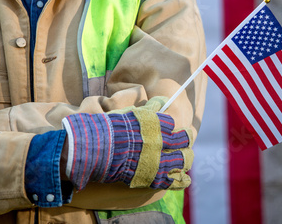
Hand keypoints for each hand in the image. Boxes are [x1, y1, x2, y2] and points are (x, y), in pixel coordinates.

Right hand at [61, 97, 192, 190]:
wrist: (95, 149)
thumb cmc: (108, 129)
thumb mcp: (128, 113)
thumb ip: (147, 109)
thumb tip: (161, 101)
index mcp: (154, 123)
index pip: (171, 122)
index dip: (171, 126)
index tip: (172, 128)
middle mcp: (160, 140)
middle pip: (183, 139)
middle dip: (186, 139)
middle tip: (186, 139)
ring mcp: (158, 159)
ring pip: (183, 159)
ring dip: (186, 158)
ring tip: (187, 159)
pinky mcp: (152, 177)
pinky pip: (172, 180)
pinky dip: (181, 181)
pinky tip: (185, 180)